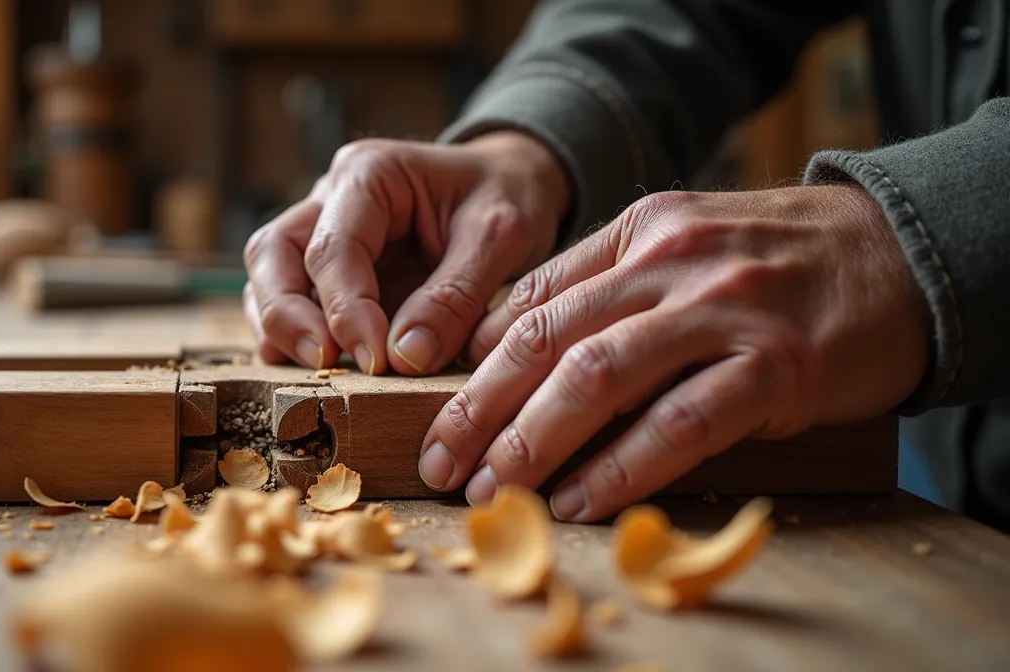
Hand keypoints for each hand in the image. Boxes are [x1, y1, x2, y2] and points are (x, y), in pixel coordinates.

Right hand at [243, 131, 569, 374]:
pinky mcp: (329, 271)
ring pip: (267, 277)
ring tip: (316, 374)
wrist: (512, 185)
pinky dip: (292, 337)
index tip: (377, 359)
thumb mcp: (499, 236)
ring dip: (281, 330)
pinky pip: (290, 302)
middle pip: (273, 253)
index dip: (347, 309)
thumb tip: (406, 357)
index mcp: (370, 174)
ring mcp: (322, 232)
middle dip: (286, 315)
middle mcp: (330, 198)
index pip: (334, 246)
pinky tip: (315, 371)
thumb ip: (454, 295)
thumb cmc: (506, 196)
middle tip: (322, 364)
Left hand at [418, 186, 929, 520]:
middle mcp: (671, 263)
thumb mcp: (687, 240)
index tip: (436, 408)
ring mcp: (722, 311)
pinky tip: (583, 499)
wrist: (903, 251)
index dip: (474, 361)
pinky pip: (680, 423)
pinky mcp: (774, 366)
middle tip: (440, 460)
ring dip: (533, 440)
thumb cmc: (781, 260)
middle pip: (547, 339)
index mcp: (641, 231)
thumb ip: (606, 281)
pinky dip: (622, 466)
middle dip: (480, 407)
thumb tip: (513, 341)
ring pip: (598, 377)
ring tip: (495, 488)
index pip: (534, 299)